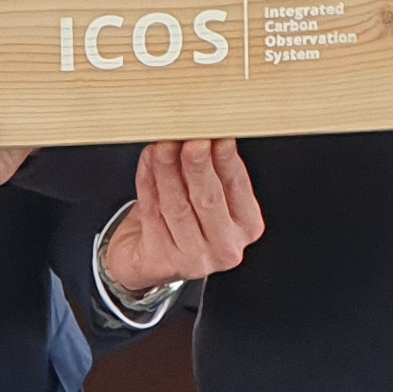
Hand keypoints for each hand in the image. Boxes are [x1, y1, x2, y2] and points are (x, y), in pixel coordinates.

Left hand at [102, 140, 265, 295]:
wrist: (146, 258)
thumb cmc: (181, 222)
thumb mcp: (206, 194)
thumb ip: (209, 167)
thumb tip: (202, 130)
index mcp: (246, 226)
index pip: (237, 186)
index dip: (225, 158)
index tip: (216, 134)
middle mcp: (224, 247)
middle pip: (209, 199)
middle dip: (198, 165)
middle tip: (189, 139)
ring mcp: (193, 259)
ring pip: (177, 206)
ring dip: (168, 170)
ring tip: (162, 145)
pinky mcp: (161, 261)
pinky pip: (152, 214)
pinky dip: (148, 183)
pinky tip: (148, 162)